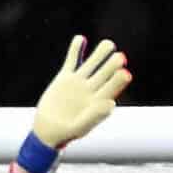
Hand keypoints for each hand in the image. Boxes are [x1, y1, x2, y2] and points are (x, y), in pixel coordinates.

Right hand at [30, 36, 129, 151]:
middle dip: (112, 65)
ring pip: (92, 63)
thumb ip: (95, 116)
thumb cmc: (66, 133)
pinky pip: (72, 60)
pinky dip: (75, 49)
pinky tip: (81, 39)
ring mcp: (79, 82)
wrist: (47, 131)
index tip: (125, 74)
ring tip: (109, 44)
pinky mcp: (65, 77)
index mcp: (98, 101)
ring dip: (100, 54)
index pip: (112, 88)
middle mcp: (91, 89)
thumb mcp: (80, 127)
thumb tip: (112, 103)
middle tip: (120, 57)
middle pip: (105, 72)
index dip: (118, 81)